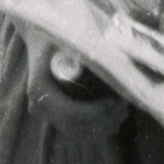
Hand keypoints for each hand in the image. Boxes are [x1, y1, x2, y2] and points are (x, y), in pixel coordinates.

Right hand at [21, 23, 129, 137]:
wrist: (38, 31)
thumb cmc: (57, 29)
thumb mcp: (69, 34)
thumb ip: (86, 46)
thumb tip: (115, 59)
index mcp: (39, 87)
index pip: (71, 113)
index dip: (97, 113)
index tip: (117, 102)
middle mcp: (38, 104)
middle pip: (75, 127)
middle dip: (103, 121)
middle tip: (125, 107)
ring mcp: (44, 112)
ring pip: (76, 133)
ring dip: (102, 129)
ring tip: (123, 113)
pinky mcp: (52, 115)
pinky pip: (74, 131)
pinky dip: (94, 130)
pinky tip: (113, 119)